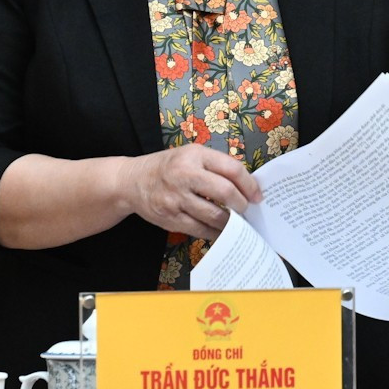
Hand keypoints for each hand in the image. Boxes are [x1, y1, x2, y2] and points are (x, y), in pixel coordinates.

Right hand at [122, 146, 259, 238]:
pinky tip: (222, 232)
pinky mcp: (170, 218)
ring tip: (238, 221)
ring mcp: (176, 198)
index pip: (231, 169)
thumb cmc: (167, 167)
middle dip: (242, 203)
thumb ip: (216, 165)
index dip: (249, 184)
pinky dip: (215, 232)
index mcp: (195, 156)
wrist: (130, 181)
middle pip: (225, 192)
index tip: (257, 194)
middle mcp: (185, 175)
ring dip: (231, 221)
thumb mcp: (191, 155)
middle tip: (247, 209)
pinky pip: (199, 229)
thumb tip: (246, 185)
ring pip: (214, 214)